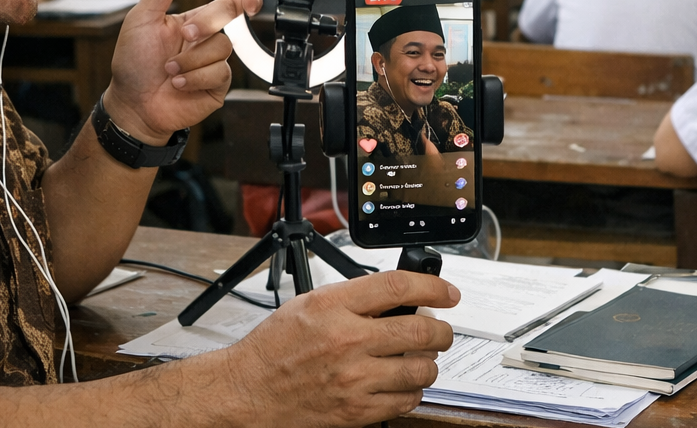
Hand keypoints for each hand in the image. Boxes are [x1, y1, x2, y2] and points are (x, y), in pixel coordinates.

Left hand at [104, 0, 260, 141]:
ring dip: (191, 60)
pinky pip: (220, 74)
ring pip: (222, 49)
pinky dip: (195, 78)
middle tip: (185, 36)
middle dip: (206, 26)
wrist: (132, 104)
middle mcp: (204, 42)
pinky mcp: (216, 87)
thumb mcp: (142, 18)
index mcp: (192, 22)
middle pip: (226, 21)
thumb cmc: (133, 63)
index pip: (224, 6)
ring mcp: (212, 65)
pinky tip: (178, 84)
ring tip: (170, 70)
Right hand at [221, 271, 460, 426]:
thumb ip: (353, 298)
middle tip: (440, 331)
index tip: (446, 292)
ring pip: (420, 369)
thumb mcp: (309, 304)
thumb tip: (396, 297)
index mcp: (333, 307)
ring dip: (428, 363)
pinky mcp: (357, 410)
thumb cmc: (275, 348)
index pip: (397, 287)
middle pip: (419, 331)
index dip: (432, 286)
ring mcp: (354, 379)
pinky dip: (413, 391)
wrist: (250, 391)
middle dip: (441, 330)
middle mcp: (347, 341)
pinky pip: (406, 401)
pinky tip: (402, 383)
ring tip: (420, 359)